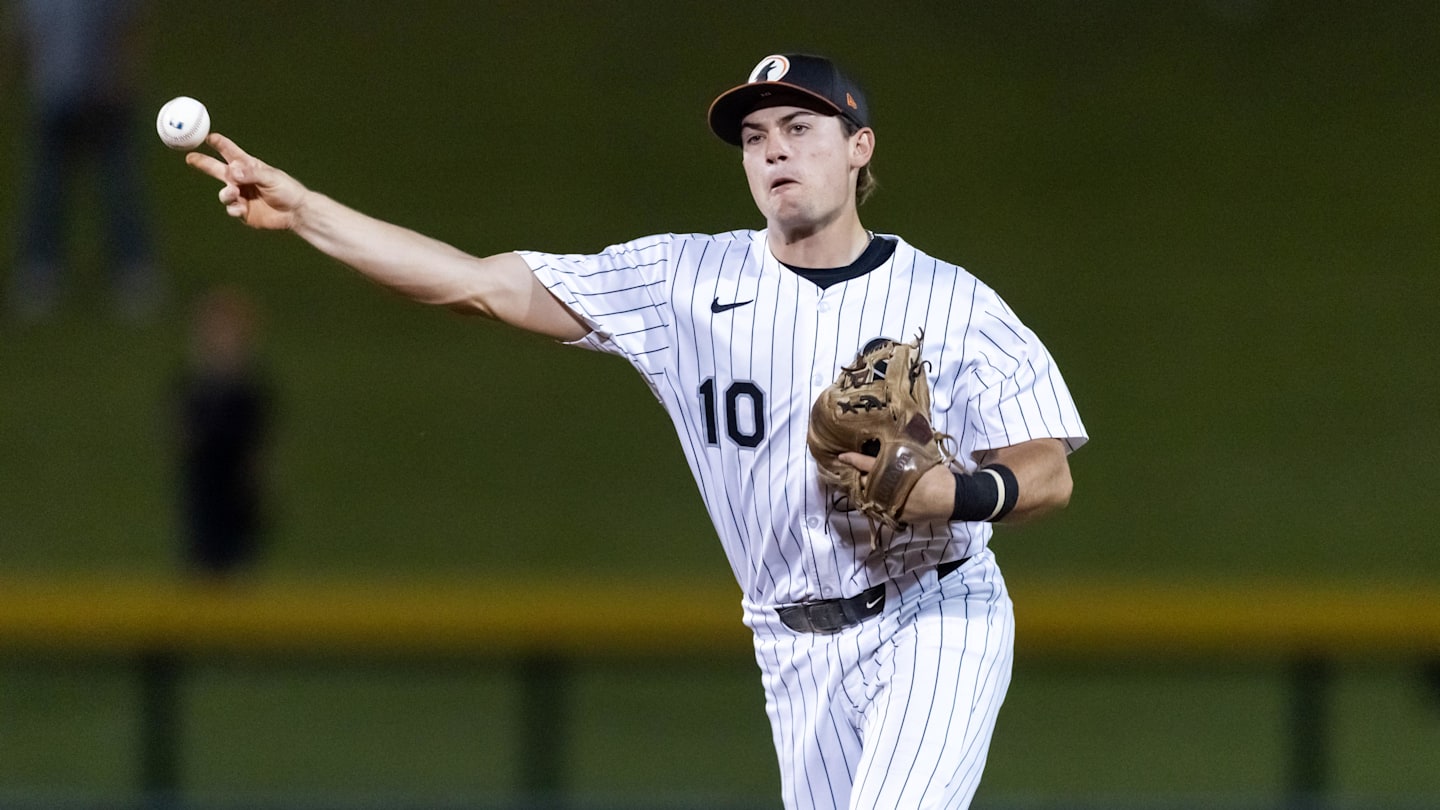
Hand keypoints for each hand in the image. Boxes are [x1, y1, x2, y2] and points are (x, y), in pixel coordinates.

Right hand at [185, 133, 307, 229]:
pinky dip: (233, 208)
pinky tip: (241, 208)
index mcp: (249, 166)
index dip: (219, 144)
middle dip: (203, 163)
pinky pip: (231, 209)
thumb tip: (231, 171)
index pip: (230, 152)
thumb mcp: (271, 178)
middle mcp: (242, 180)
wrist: (295, 213)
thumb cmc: (288, 190)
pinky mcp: (243, 211)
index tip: (208, 137)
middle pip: (217, 169)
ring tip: (233, 192)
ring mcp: (241, 195)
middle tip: (190, 157)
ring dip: (226, 193)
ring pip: (223, 192)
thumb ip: (251, 174)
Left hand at [837, 452, 954, 522]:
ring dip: (867, 492)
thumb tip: (896, 449)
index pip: (866, 464)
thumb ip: (904, 456)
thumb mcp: (920, 458)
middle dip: (858, 479)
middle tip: (855, 474)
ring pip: (871, 498)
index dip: (852, 459)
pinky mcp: (897, 516)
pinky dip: (880, 503)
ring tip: (866, 487)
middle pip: (864, 483)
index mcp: (892, 471)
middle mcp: (887, 489)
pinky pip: (882, 509)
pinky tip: (883, 499)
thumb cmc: (937, 475)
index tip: (841, 457)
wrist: (951, 497)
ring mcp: (891, 504)